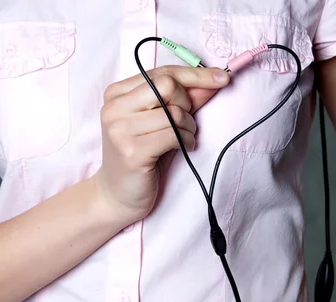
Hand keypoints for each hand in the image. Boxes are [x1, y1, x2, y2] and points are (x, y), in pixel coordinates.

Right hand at [93, 65, 229, 223]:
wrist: (117, 194)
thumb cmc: (142, 155)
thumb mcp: (161, 121)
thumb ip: (185, 99)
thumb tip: (215, 80)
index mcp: (117, 94)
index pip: (162, 72)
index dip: (195, 75)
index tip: (222, 77)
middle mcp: (114, 108)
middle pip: (166, 85)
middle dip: (187, 103)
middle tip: (185, 122)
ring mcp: (120, 130)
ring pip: (173, 113)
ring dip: (189, 127)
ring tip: (184, 139)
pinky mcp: (132, 151)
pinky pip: (174, 134)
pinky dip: (187, 140)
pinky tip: (184, 148)